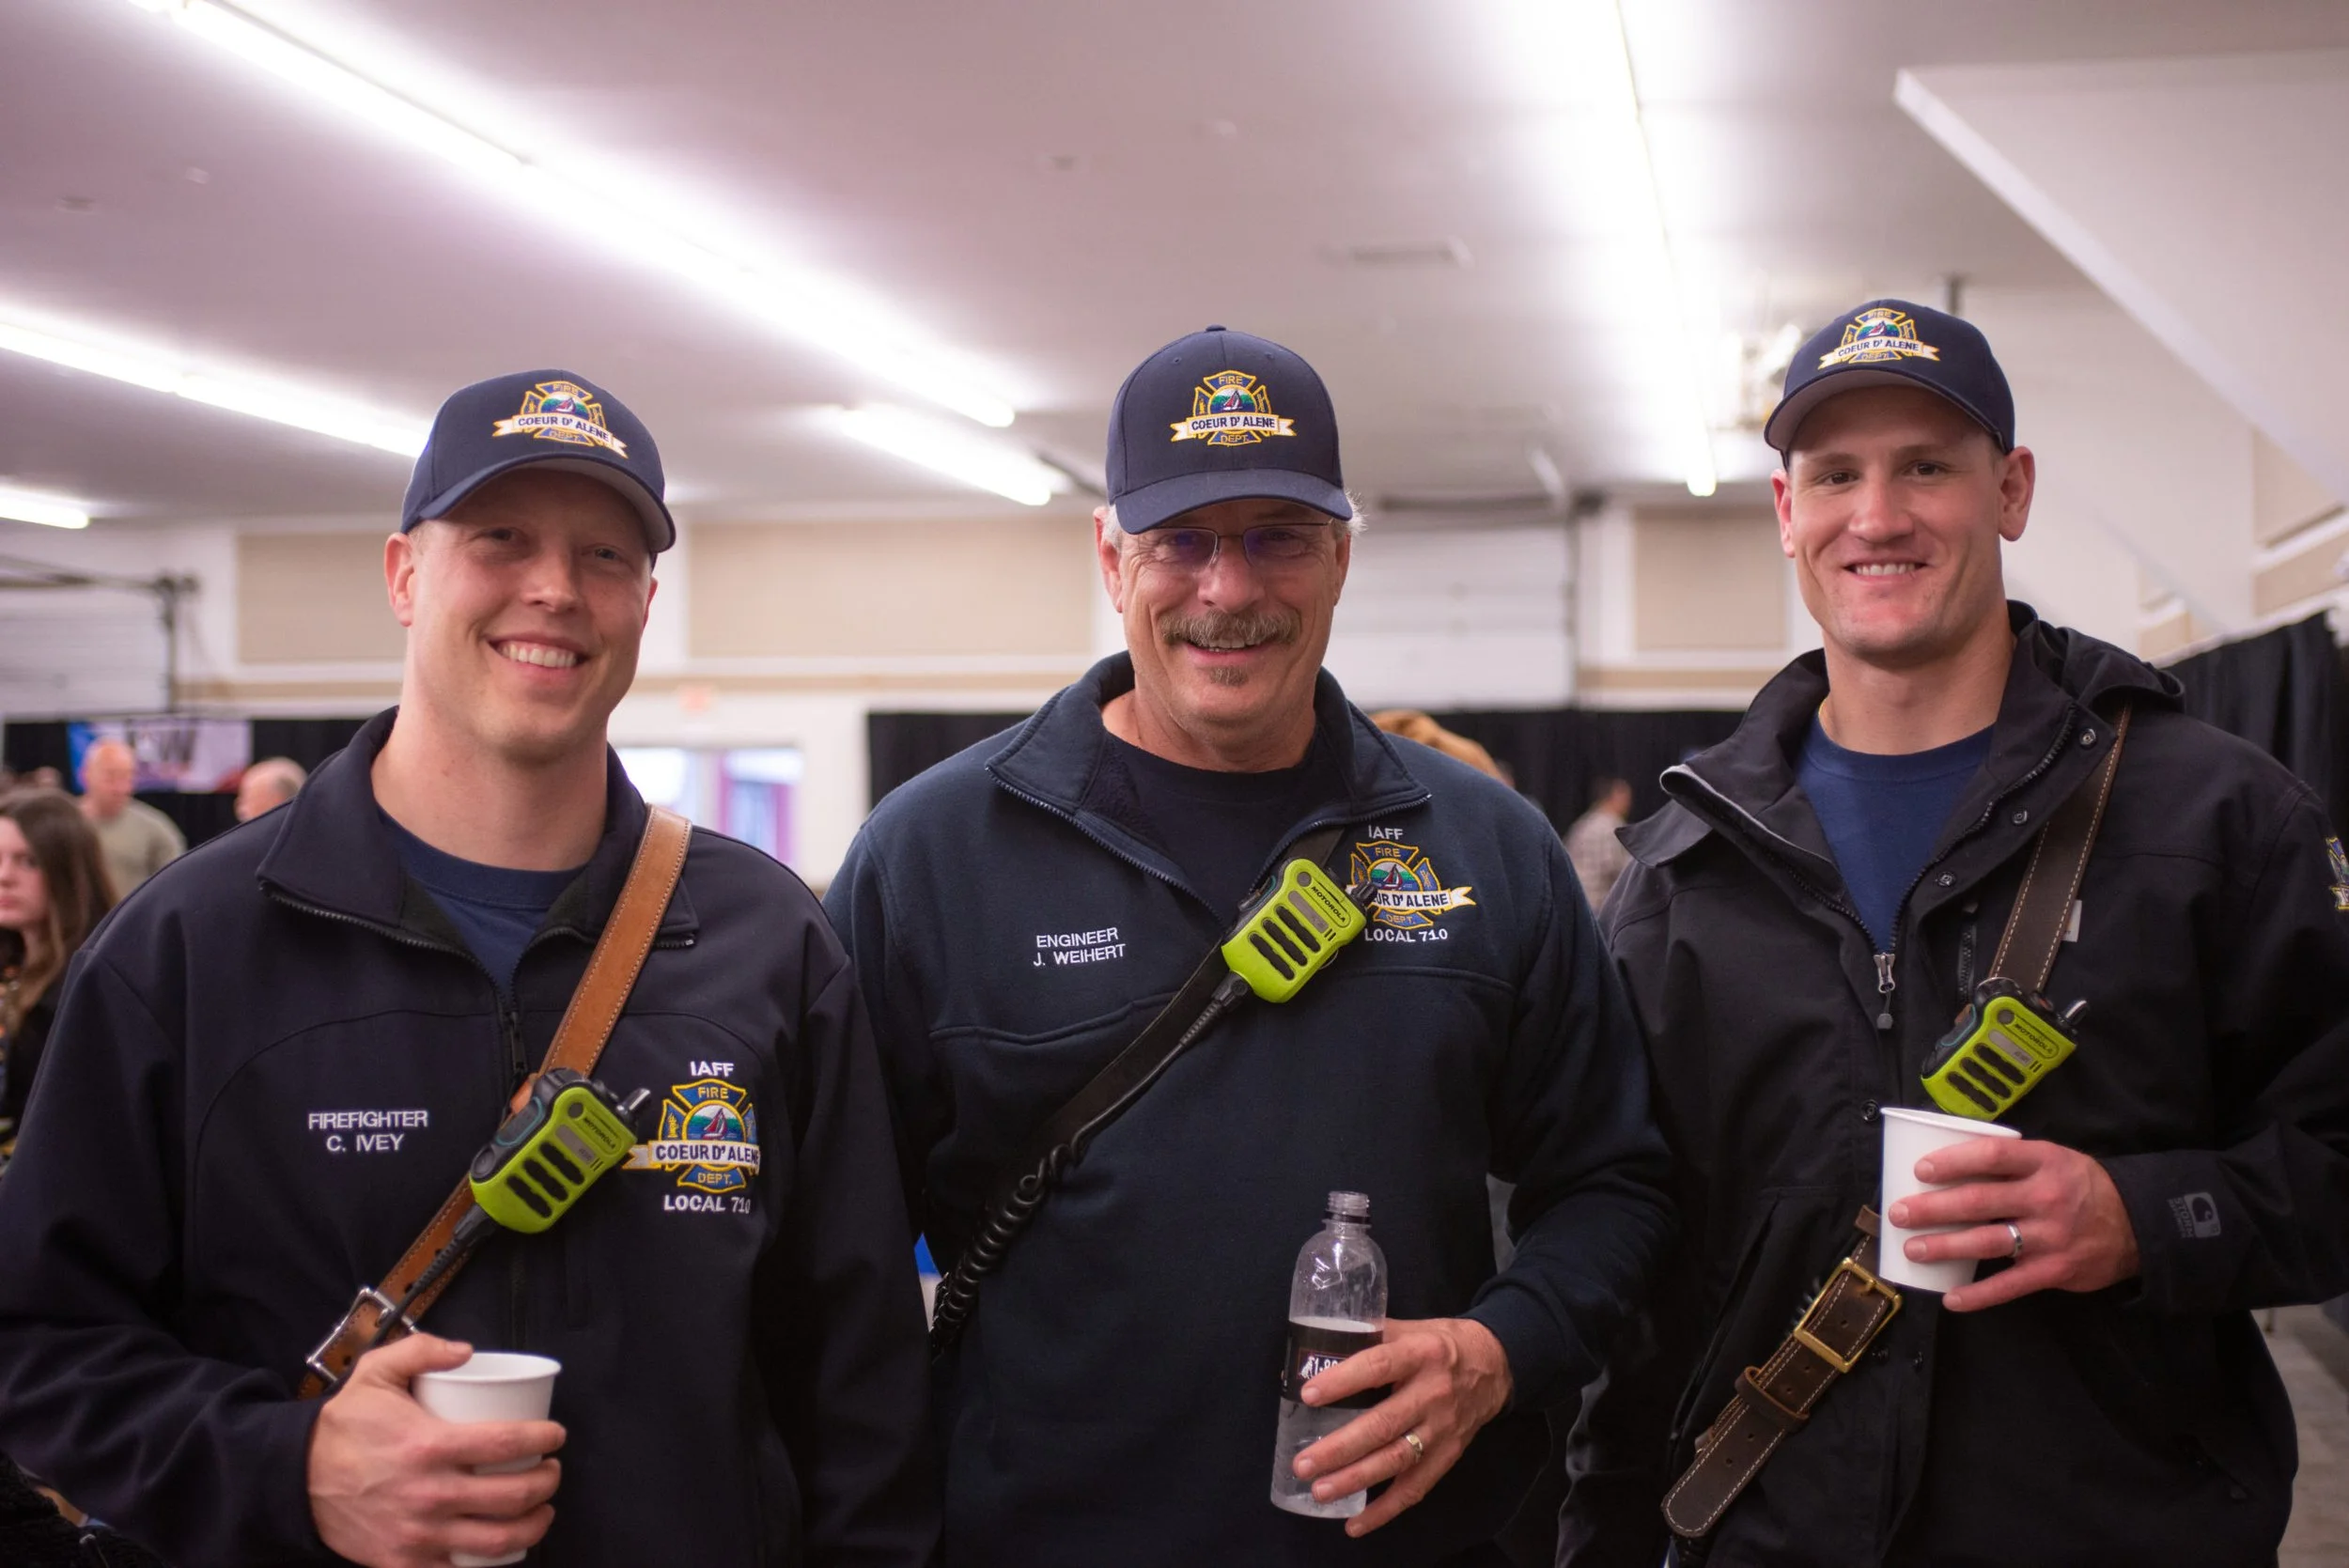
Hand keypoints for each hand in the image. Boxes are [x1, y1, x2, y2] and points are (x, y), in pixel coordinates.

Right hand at [308, 1333, 565, 1567]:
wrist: (293, 1479)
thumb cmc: (343, 1426)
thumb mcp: (375, 1372)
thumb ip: (422, 1350)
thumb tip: (467, 1351)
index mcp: (428, 1445)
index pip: (507, 1443)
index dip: (543, 1439)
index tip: (555, 1435)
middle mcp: (429, 1494)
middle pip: (513, 1496)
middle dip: (546, 1483)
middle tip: (551, 1470)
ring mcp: (417, 1534)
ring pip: (496, 1541)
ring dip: (533, 1526)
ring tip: (542, 1510)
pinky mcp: (402, 1563)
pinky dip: (489, 1563)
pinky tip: (504, 1546)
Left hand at [1291, 1317, 1511, 1536]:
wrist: (1495, 1366)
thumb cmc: (1440, 1344)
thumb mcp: (1411, 1328)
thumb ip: (1371, 1336)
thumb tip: (1318, 1344)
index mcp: (1420, 1354)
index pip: (1378, 1367)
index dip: (1343, 1382)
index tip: (1308, 1396)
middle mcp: (1432, 1394)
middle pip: (1383, 1424)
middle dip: (1340, 1448)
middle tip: (1303, 1464)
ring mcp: (1441, 1429)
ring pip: (1396, 1459)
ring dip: (1355, 1479)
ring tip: (1320, 1491)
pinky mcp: (1448, 1456)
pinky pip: (1416, 1487)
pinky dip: (1385, 1510)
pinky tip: (1355, 1523)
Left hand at [1888, 1137, 2140, 1311]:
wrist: (2137, 1224)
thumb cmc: (2079, 1186)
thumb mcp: (2053, 1159)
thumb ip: (2011, 1161)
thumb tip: (1949, 1158)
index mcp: (2044, 1162)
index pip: (1992, 1156)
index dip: (1954, 1161)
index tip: (1921, 1169)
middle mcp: (2045, 1197)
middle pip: (1979, 1201)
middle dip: (1932, 1208)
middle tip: (1899, 1213)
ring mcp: (2050, 1236)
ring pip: (1986, 1242)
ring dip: (1944, 1247)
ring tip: (1912, 1249)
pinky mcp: (2054, 1270)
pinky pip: (2009, 1285)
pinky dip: (1978, 1295)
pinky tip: (1950, 1299)